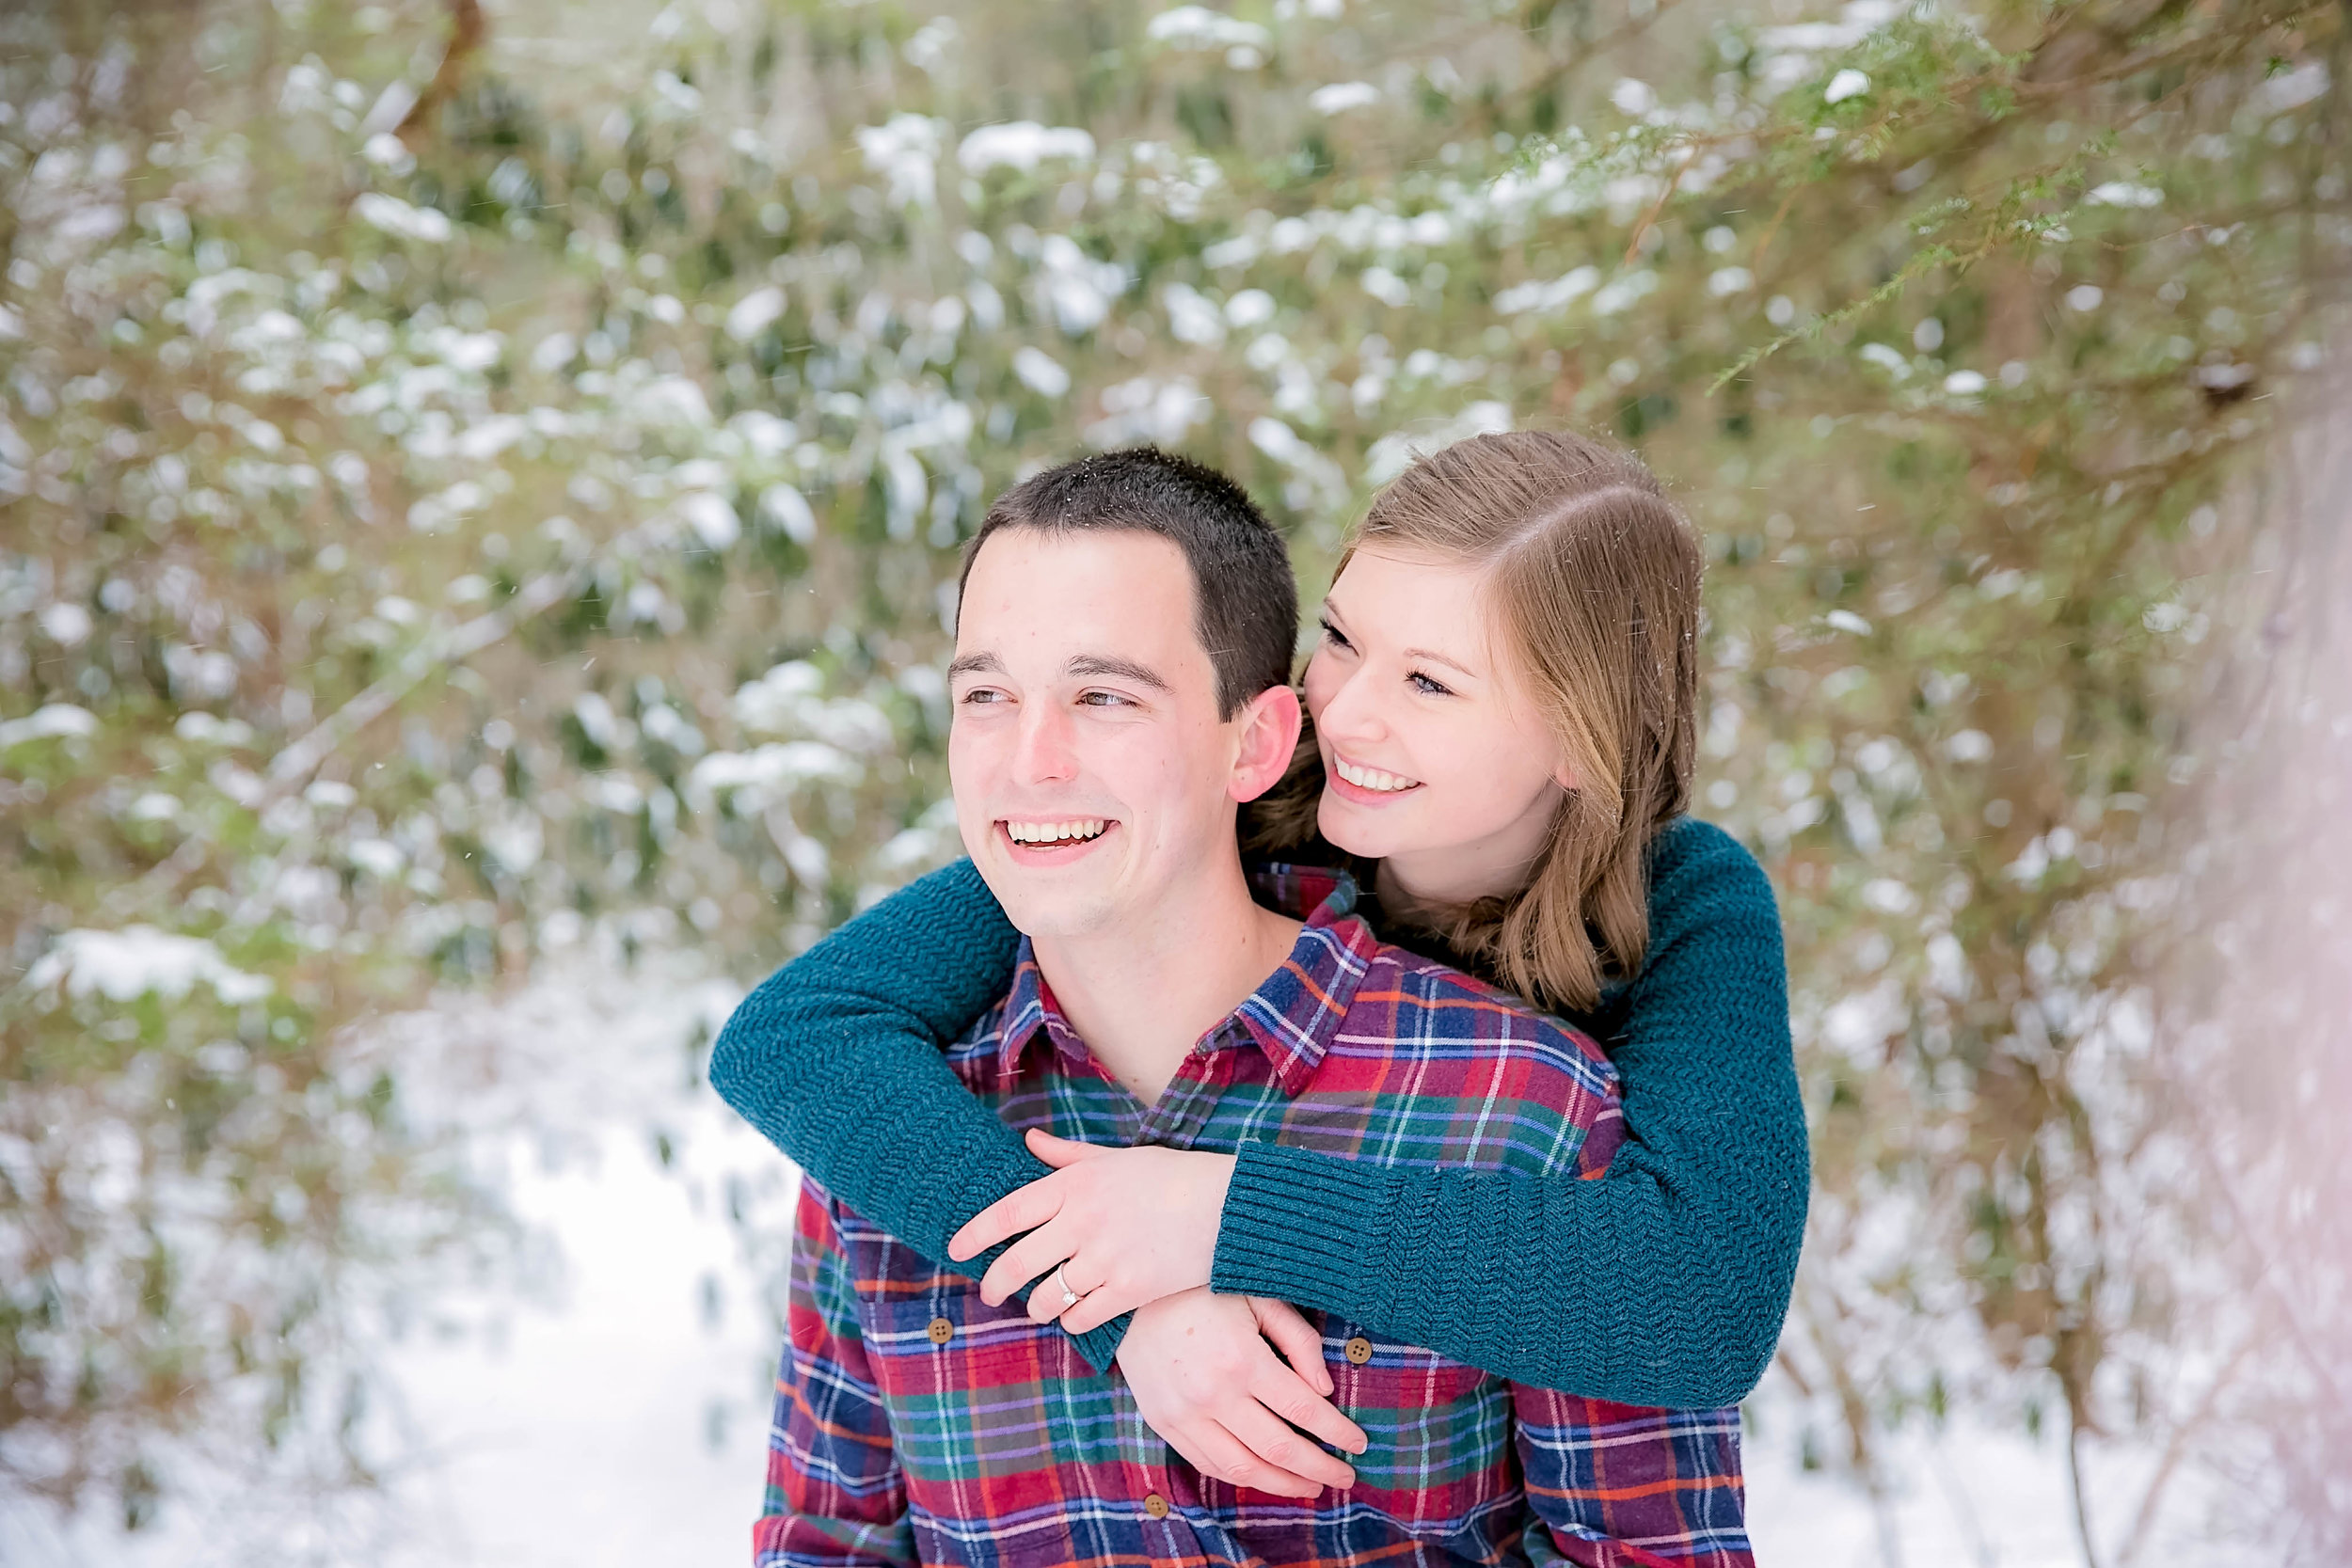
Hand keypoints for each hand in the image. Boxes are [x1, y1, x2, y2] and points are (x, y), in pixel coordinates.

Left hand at [948, 1130, 1233, 1331]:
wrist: (1226, 1207)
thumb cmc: (1170, 1177)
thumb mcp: (1115, 1158)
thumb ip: (1066, 1155)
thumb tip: (1028, 1140)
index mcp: (1075, 1185)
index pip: (1007, 1213)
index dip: (974, 1235)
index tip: (956, 1250)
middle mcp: (1083, 1222)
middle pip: (1017, 1264)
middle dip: (996, 1284)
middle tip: (991, 1294)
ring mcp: (1105, 1259)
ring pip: (1046, 1297)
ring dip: (1035, 1306)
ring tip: (1037, 1306)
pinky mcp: (1129, 1290)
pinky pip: (1081, 1317)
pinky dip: (1071, 1321)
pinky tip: (1074, 1315)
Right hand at [1115, 1288, 1366, 1497]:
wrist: (1131, 1292)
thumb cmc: (1203, 1287)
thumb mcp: (1258, 1297)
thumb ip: (1297, 1340)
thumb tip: (1325, 1389)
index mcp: (1242, 1358)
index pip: (1304, 1409)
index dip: (1338, 1432)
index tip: (1359, 1443)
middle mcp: (1212, 1393)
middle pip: (1279, 1448)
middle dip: (1320, 1467)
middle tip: (1346, 1476)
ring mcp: (1184, 1413)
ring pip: (1243, 1468)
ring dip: (1284, 1484)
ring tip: (1313, 1486)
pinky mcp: (1163, 1422)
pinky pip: (1208, 1464)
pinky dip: (1242, 1476)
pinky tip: (1267, 1475)